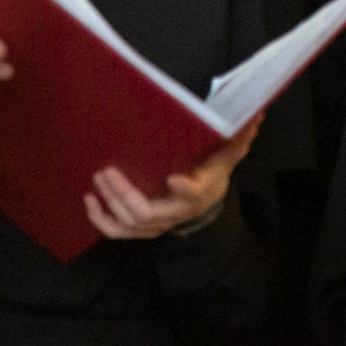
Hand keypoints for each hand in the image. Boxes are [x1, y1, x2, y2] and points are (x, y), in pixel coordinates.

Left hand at [85, 117, 258, 240]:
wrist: (206, 200)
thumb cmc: (212, 172)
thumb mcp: (227, 154)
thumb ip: (237, 136)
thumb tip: (256, 113)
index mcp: (200, 193)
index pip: (193, 195)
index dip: (184, 190)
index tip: (174, 178)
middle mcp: (176, 213)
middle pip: (147, 212)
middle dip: (124, 193)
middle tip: (108, 170)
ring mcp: (157, 224)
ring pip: (129, 222)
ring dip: (111, 202)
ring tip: (98, 179)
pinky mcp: (142, 228)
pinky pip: (118, 231)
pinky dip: (101, 219)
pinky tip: (90, 200)